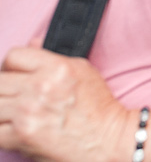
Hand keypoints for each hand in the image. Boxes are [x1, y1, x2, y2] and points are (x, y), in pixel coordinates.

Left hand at [0, 47, 131, 161]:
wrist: (107, 139)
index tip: (14, 77)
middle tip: (13, 98)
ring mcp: (28, 111)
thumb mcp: (83, 70)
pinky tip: (14, 130)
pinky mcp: (21, 135)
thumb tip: (31, 44)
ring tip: (13, 115)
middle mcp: (40, 86)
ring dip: (1, 112)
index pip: (14, 56)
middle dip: (4, 90)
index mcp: (57, 67)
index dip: (11, 67)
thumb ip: (52, 58)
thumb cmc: (98, 107)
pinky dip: (2, 132)